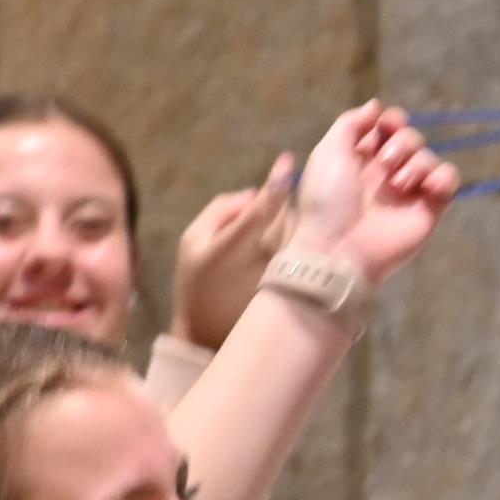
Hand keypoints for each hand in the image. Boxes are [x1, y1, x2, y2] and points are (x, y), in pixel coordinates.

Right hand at [172, 154, 296, 350]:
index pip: (268, 202)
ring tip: (268, 252)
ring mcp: (290, 271)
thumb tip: (254, 193)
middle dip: (277, 211)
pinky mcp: (302, 285)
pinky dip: (301, 249)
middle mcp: (271, 254)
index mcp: (241, 241)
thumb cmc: (197, 286)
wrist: (212, 338)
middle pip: (288, 212)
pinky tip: (285, 264)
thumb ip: (221, 209)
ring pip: (300, 232)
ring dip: (290, 230)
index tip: (286, 161)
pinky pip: (308, 253)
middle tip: (259, 229)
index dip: (278, 179)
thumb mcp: (192, 241)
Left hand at [284, 101, 459, 287]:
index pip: (388, 128)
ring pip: (429, 157)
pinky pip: (449, 180)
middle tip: (386, 164)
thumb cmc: (327, 201)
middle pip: (411, 138)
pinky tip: (427, 187)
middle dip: (402, 142)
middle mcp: (388, 173)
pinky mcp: (430, 209)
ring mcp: (410, 192)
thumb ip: (350, 123)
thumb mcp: (328, 152)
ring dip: (417, 162)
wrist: (339, 247)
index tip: (386, 125)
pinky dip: (442, 176)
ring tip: (399, 184)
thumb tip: (376, 106)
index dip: (391, 121)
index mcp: (363, 159)